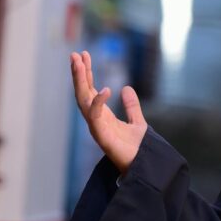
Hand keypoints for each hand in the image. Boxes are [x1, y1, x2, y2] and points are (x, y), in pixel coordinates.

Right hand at [70, 50, 146, 174]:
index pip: (90, 90)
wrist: (144, 166)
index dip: (86, 73)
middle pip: (82, 92)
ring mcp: (97, 127)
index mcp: (103, 115)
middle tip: (75, 54)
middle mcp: (96, 120)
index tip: (84, 55)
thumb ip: (132, 106)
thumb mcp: (138, 121)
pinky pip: (96, 116)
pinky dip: (98, 102)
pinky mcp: (101, 136)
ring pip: (83, 100)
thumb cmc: (138, 148)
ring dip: (80, 81)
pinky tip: (105, 89)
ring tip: (79, 63)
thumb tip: (126, 88)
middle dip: (78, 73)